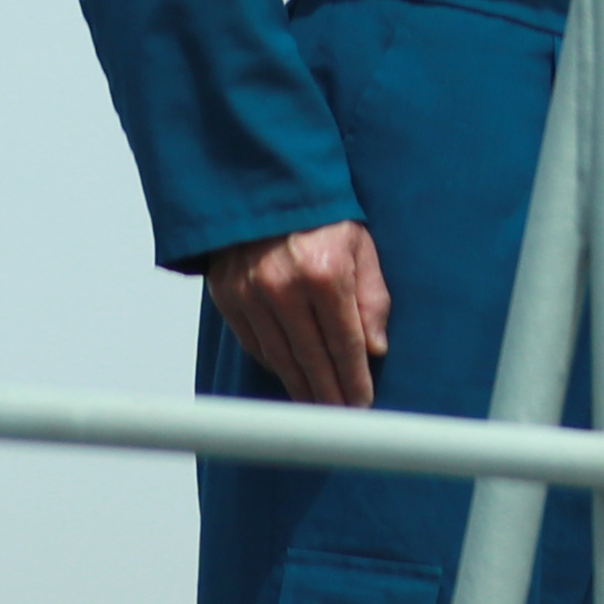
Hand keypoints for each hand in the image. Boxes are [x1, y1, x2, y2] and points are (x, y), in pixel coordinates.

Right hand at [203, 222, 390, 408]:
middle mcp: (282, 288)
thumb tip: (377, 347)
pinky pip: (252, 342)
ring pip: (278, 356)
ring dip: (300, 385)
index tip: (362, 401)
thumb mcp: (361, 244)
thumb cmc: (320, 213)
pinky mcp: (226, 296)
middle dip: (328, 392)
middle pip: (310, 357)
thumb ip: (372, 295)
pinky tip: (289, 375)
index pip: (344, 341)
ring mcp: (249, 294)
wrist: (262, 187)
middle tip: (341, 415)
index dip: (353, 376)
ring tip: (318, 406)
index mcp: (324, 273)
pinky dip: (272, 363)